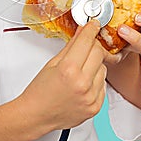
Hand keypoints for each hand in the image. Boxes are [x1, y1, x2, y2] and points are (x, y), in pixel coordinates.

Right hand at [18, 20, 106, 134]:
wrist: (36, 115)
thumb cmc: (40, 91)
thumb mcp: (53, 62)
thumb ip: (71, 46)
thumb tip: (83, 31)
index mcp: (68, 70)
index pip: (87, 41)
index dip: (91, 29)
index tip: (93, 24)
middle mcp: (82, 84)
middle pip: (99, 53)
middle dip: (92, 46)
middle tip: (85, 46)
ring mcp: (91, 97)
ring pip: (103, 68)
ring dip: (94, 64)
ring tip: (80, 70)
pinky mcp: (96, 106)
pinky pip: (103, 84)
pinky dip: (96, 80)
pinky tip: (83, 83)